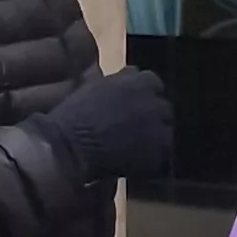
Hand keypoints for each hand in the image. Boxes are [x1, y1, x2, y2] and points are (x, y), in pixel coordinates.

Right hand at [42, 68, 174, 183]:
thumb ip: (119, 80)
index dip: (145, 95)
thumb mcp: (95, 86)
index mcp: (139, 82)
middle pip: (164, 109)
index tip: (135, 105)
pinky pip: (160, 157)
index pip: (154, 83)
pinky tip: (134, 163)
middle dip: (153, 117)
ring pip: (166, 133)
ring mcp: (158, 130)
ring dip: (155, 139)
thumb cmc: (74, 115)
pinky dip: (150, 160)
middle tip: (136, 129)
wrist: (69, 146)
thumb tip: (131, 74)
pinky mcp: (156, 155)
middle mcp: (153, 103)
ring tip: (136, 148)